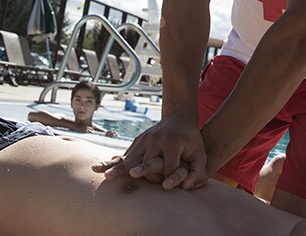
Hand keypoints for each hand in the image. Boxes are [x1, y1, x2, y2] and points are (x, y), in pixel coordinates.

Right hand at [92, 114, 207, 189]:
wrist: (179, 118)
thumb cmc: (192, 140)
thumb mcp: (200, 154)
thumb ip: (198, 171)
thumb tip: (185, 187)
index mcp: (172, 143)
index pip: (168, 167)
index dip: (169, 178)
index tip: (169, 187)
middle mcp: (156, 140)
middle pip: (145, 162)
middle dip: (136, 173)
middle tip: (114, 180)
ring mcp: (146, 138)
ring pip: (132, 157)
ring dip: (118, 167)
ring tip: (105, 175)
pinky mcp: (140, 140)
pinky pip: (129, 153)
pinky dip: (118, 161)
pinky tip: (105, 167)